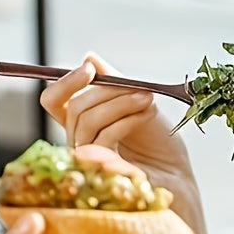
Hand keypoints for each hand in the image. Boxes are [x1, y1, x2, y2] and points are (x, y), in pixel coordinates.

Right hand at [40, 53, 200, 220]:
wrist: (178, 175)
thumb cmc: (158, 143)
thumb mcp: (137, 103)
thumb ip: (114, 83)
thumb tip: (89, 58)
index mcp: (82, 124)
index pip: (54, 101)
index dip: (66, 82)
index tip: (89, 68)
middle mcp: (79, 142)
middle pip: (75, 107)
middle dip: (108, 90)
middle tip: (139, 87)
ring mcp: (88, 159)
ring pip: (86, 120)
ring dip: (120, 102)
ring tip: (148, 98)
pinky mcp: (101, 172)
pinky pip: (103, 137)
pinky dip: (127, 119)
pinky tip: (148, 114)